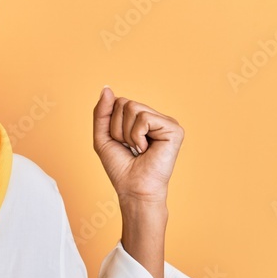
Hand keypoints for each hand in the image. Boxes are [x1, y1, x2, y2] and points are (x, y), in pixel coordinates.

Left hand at [92, 86, 183, 204]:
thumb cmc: (121, 167)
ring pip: (133, 108)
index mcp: (142, 119)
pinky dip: (137, 136)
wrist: (133, 189)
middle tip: (129, 147)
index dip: (111, 124)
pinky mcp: (174, 129)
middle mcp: (156, 118)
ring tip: (137, 149)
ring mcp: (166, 122)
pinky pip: (144, 118)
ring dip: (126, 133)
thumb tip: (106, 88)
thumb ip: (102, 112)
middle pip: (124, 103)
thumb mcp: (103, 136)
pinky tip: (145, 149)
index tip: (120, 143)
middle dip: (117, 128)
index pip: (119, 102)